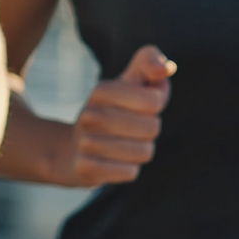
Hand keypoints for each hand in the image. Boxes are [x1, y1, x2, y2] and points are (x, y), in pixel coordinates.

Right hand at [67, 44, 174, 186]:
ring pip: (144, 152)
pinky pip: (130, 172)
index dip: (156, 104)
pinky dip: (128, 169)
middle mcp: (90, 114)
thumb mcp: (127, 84)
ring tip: (122, 146)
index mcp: (102, 91)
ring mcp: (86, 142)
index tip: (142, 104)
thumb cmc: (113, 113)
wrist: (72, 150)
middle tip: (132, 129)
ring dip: (139, 152)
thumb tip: (166, 68)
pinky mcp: (86, 168)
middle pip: (152, 128)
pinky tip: (114, 162)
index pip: (154, 100)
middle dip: (149, 131)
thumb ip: (149, 65)